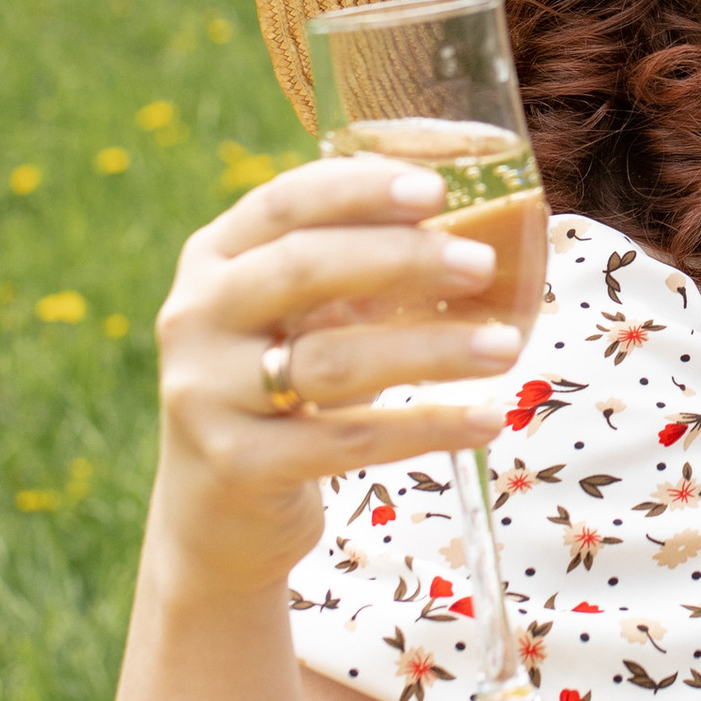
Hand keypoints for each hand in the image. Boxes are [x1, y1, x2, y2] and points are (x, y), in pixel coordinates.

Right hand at [148, 154, 518, 579]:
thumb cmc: (275, 388)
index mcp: (212, 259)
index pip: (282, 204)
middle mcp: (195, 317)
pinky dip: (424, 428)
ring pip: (331, 360)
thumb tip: (459, 220)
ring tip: (505, 346)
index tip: (435, 190)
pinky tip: (484, 420)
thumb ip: (354, 267)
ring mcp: (207, 393)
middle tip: (480, 264)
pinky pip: (346, 441)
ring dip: (430, 349)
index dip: (357, 190)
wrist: (213, 510)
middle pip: (302, 269)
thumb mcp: (298, 316)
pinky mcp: (237, 464)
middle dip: (400, 258)